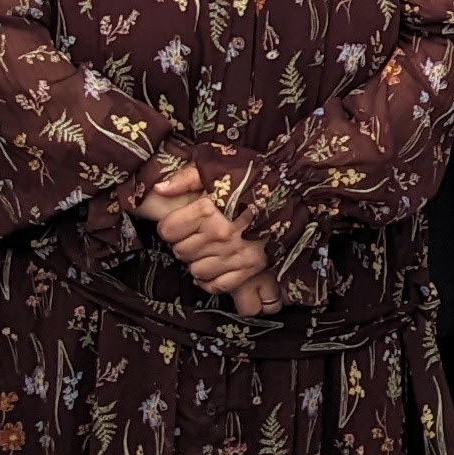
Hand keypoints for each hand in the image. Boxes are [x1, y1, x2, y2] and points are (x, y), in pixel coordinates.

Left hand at [148, 169, 275, 308]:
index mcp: (207, 210)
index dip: (171, 226)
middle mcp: (219, 235)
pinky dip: (212, 280)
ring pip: (196, 271)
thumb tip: (159, 190)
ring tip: (208, 248)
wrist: (294, 193)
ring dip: (198, 261)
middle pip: (180, 252)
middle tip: (195, 234)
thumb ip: (185, 178)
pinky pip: (217, 285)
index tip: (180, 222)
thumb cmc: (253, 179)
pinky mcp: (250, 268)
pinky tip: (215, 266)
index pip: (167, 231)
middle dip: (184, 243)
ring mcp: (234, 254)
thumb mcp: (217, 168)